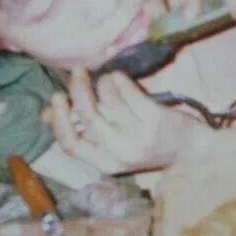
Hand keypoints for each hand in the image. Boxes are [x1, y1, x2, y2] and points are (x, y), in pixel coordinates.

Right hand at [43, 69, 198, 173]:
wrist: (191, 149)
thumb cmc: (145, 142)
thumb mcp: (113, 143)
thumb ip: (83, 130)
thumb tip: (44, 114)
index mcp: (106, 163)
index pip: (72, 145)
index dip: (59, 121)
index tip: (56, 97)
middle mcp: (122, 153)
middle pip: (89, 118)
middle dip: (78, 90)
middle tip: (77, 72)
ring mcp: (140, 137)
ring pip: (109, 102)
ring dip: (102, 83)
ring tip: (106, 78)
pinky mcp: (156, 120)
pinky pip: (130, 93)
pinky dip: (120, 80)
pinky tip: (119, 77)